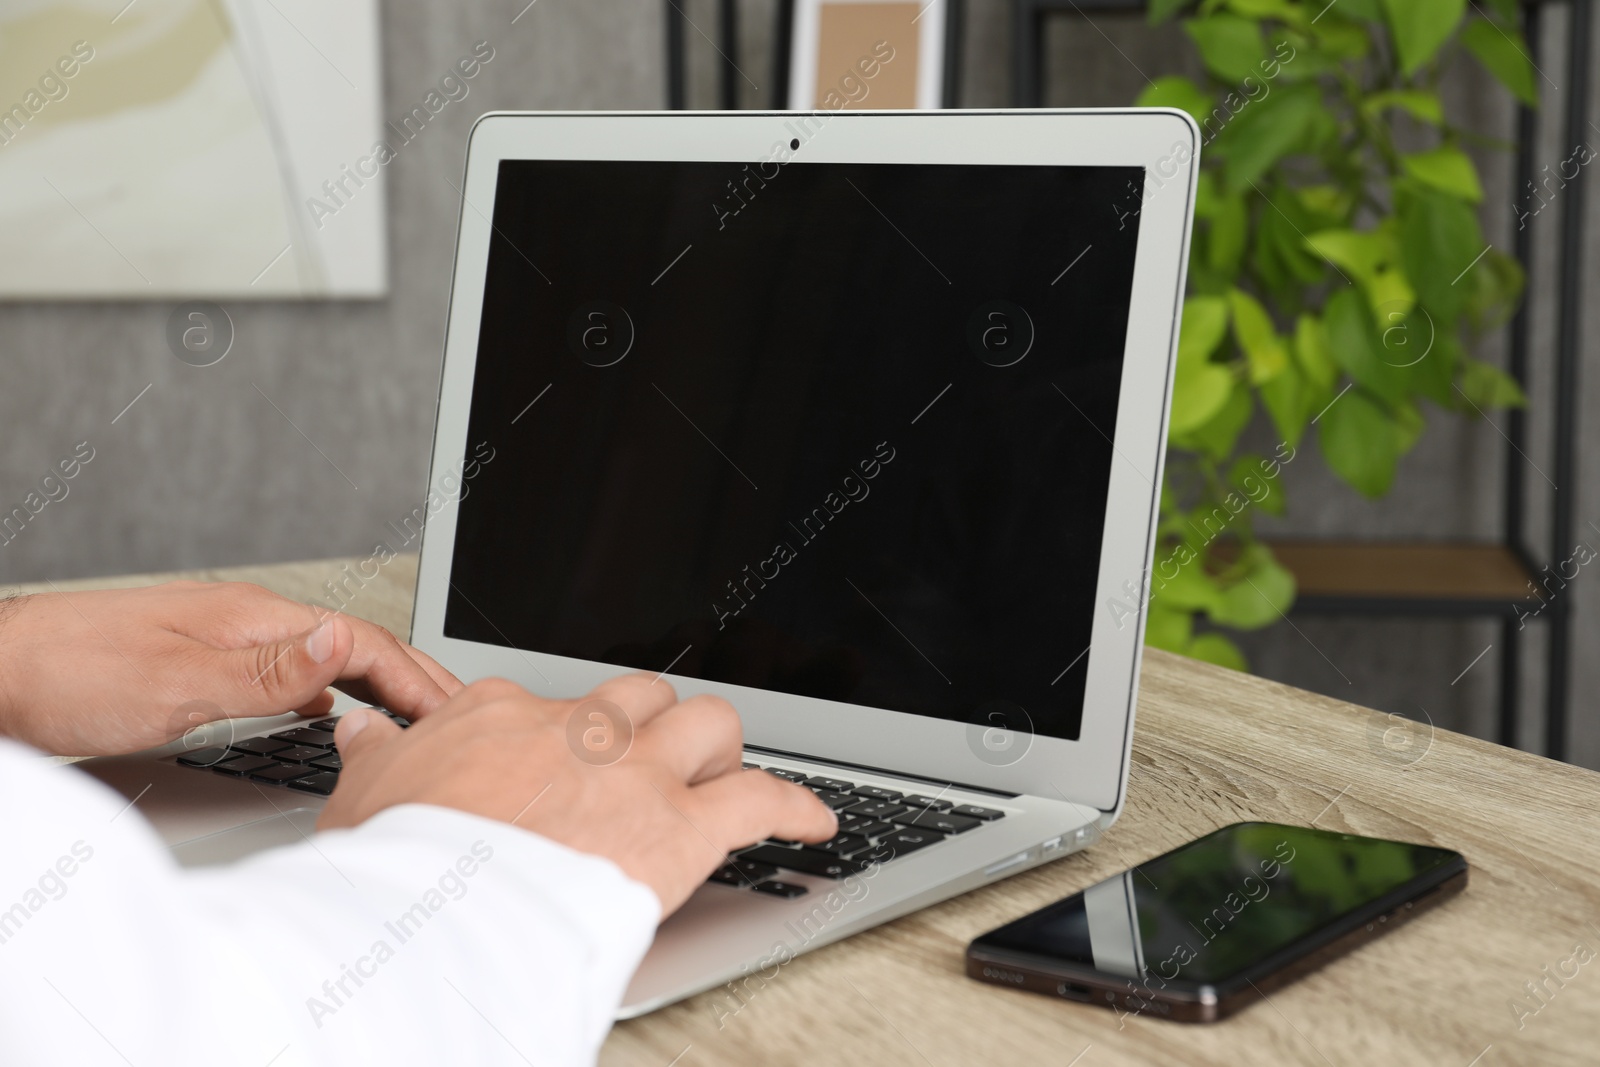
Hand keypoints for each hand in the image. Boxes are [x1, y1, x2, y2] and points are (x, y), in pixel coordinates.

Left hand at [0, 581, 460, 755]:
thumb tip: (345, 648)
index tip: (457, 714)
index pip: (364, 644)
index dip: (417, 681)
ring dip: (382, 684)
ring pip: (329, 659)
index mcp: (254, 620)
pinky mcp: (207, 665)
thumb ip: (266, 673)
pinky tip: (337, 712)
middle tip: (461, 712)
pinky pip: (295, 675)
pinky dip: (336, 693)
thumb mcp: (175, 684)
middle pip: (356, 646)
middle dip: (415, 677)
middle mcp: (248, 623)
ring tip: (418, 714)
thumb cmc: (69, 676)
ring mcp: (229, 641)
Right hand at [320, 674, 837, 913]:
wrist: (436, 910)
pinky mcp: (680, 828)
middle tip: (655, 754)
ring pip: (707, 724)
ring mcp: (634, 773)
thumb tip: (364, 732)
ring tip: (725, 772)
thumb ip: (376, 758)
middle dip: (653, 722)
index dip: (561, 731)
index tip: (560, 753)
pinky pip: (761, 800)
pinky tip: (815, 821)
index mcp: (504, 716)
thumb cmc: (397, 864)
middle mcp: (579, 729)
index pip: (545, 701)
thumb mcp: (364, 796)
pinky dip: (794, 808)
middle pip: (640, 697)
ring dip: (720, 748)